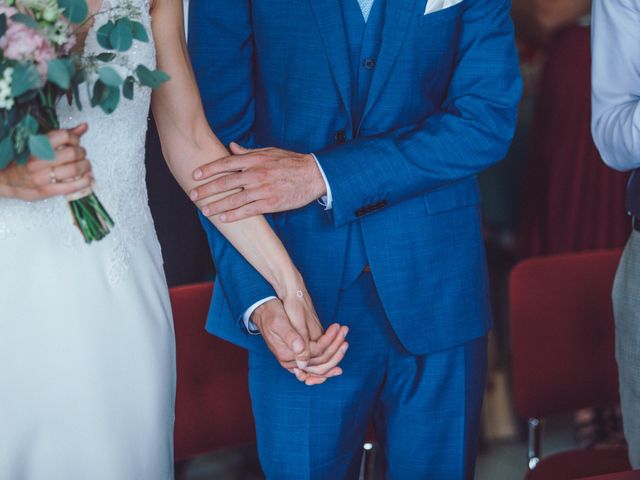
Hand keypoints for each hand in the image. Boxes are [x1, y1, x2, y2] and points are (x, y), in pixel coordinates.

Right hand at [0, 124, 91, 200]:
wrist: (4, 180)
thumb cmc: (23, 159)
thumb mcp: (38, 144)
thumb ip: (62, 136)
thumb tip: (84, 126)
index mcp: (36, 145)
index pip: (64, 136)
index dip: (75, 138)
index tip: (75, 142)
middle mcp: (38, 160)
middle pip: (72, 153)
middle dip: (81, 153)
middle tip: (80, 155)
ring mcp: (42, 177)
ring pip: (74, 169)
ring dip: (85, 166)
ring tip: (85, 165)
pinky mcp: (47, 190)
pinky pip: (72, 186)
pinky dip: (85, 181)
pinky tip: (88, 177)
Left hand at [191, 143, 326, 221]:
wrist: (314, 175)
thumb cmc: (291, 162)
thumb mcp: (269, 151)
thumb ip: (249, 152)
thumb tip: (231, 147)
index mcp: (255, 159)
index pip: (225, 163)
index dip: (208, 170)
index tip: (195, 175)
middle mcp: (256, 174)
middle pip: (225, 182)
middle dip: (207, 190)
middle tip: (193, 196)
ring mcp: (263, 190)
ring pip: (234, 199)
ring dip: (217, 205)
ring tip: (204, 211)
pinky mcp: (271, 204)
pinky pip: (248, 211)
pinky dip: (234, 215)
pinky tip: (223, 219)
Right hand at [252, 298, 348, 385]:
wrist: (264, 311)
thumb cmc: (272, 315)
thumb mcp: (280, 324)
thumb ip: (291, 340)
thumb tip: (303, 358)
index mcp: (287, 357)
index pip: (315, 357)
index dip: (330, 345)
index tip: (338, 330)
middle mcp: (291, 362)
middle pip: (320, 365)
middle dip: (336, 351)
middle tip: (345, 334)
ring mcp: (295, 359)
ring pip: (320, 365)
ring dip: (334, 353)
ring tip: (345, 340)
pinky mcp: (298, 354)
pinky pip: (316, 363)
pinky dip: (328, 359)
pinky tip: (337, 351)